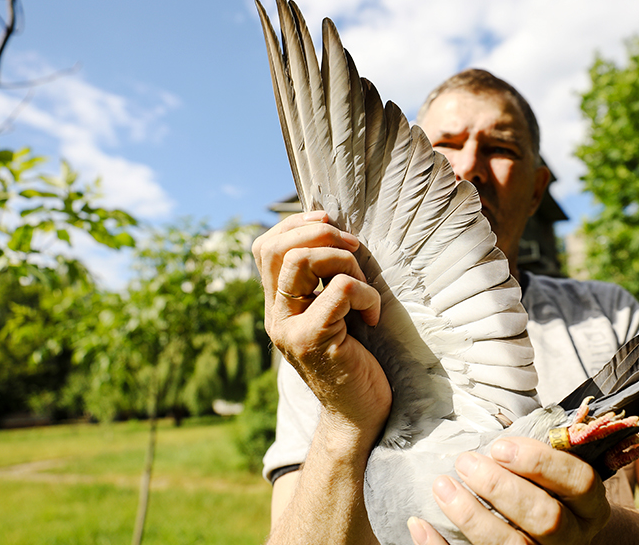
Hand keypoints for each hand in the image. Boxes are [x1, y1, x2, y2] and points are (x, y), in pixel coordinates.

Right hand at [252, 211, 389, 447]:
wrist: (359, 416)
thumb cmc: (357, 359)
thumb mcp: (335, 312)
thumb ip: (325, 280)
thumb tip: (334, 232)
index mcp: (279, 304)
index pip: (265, 246)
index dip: (296, 224)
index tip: (330, 224)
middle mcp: (276, 315)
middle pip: (277, 248)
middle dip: (324, 236)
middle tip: (355, 252)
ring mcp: (290, 329)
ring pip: (303, 261)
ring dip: (346, 262)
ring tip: (365, 289)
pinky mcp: (314, 341)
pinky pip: (341, 290)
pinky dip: (367, 293)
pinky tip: (373, 315)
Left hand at [408, 437, 609, 544]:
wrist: (553, 542)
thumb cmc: (546, 492)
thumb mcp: (555, 473)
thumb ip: (535, 454)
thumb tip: (490, 428)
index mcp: (588, 506)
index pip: (580, 482)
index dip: (541, 462)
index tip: (499, 446)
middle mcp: (573, 537)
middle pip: (546, 518)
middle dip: (501, 488)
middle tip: (466, 462)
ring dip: (473, 516)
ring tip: (442, 486)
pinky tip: (420, 523)